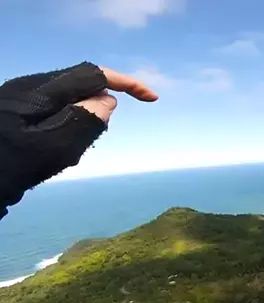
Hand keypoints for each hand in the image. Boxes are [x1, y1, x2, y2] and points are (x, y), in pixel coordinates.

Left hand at [0, 62, 157, 211]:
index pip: (94, 74)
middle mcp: (30, 87)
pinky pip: (57, 109)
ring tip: (66, 151)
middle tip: (90, 141)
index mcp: (39, 91)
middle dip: (101, 105)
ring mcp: (23, 98)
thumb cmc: (10, 169)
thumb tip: (108, 101)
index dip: (127, 84)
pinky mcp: (20, 111)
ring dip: (83, 118)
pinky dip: (70, 124)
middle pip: (83, 83)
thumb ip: (86, 121)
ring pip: (71, 97)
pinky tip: (56, 150)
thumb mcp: (54, 150)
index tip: (152, 100)